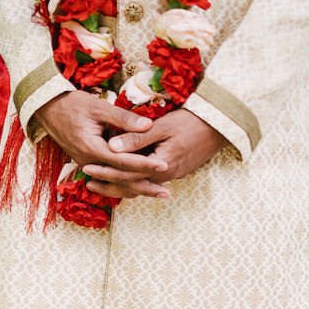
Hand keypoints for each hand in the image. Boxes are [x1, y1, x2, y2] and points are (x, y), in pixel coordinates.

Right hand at [32, 91, 168, 195]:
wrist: (47, 109)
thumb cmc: (72, 104)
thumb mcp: (99, 107)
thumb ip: (123, 118)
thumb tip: (149, 125)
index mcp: (91, 148)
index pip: (123, 162)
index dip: (145, 164)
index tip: (164, 165)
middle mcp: (89, 162)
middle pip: (121, 179)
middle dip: (145, 186)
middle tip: (167, 193)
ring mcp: (87, 165)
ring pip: (116, 182)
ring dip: (137, 188)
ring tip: (159, 193)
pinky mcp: (88, 164)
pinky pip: (110, 178)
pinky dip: (126, 183)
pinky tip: (141, 187)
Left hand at [81, 109, 227, 197]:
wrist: (221, 127)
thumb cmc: (192, 122)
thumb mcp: (162, 127)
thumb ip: (136, 138)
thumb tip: (111, 147)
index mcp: (160, 165)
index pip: (127, 173)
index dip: (106, 171)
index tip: (87, 167)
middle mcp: (166, 175)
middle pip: (132, 185)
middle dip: (110, 184)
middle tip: (87, 182)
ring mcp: (172, 174)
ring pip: (141, 185)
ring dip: (121, 186)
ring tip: (101, 183)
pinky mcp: (176, 170)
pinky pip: (150, 180)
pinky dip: (135, 181)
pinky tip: (126, 178)